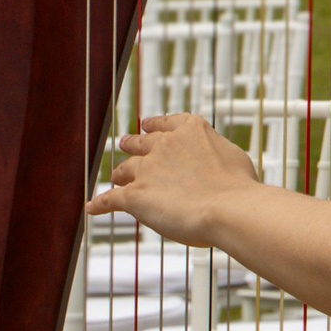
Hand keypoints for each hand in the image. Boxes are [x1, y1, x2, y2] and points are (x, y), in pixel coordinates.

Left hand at [89, 114, 261, 247]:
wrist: (227, 207)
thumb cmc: (238, 187)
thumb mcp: (232, 156)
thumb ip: (213, 154)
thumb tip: (213, 161)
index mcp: (190, 130)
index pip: (166, 123)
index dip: (154, 124)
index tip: (147, 124)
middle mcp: (164, 145)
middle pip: (141, 143)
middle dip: (132, 143)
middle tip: (125, 143)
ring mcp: (147, 169)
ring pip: (124, 169)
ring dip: (120, 174)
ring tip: (115, 177)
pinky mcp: (134, 195)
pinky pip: (111, 199)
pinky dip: (100, 204)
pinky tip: (92, 208)